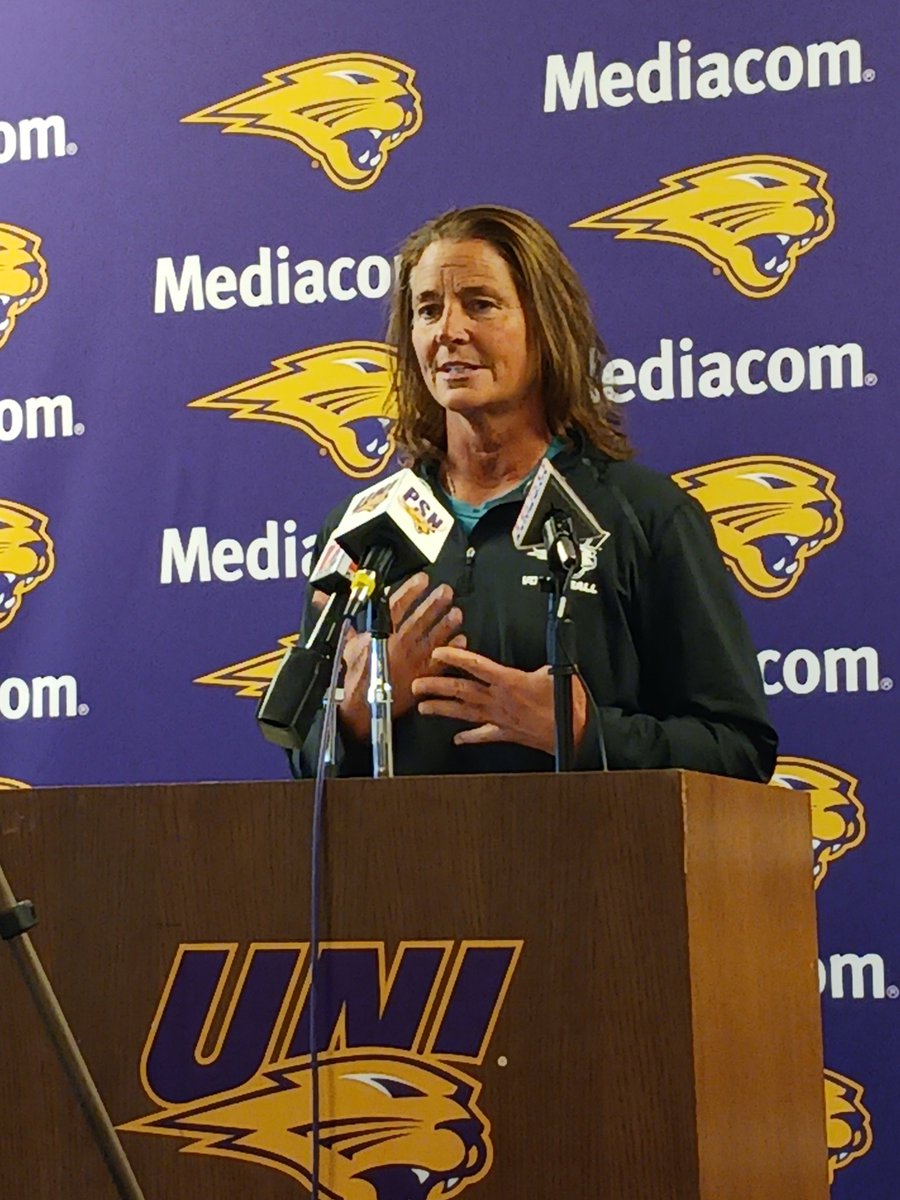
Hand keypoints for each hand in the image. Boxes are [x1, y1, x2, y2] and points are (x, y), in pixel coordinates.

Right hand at [334, 573, 465, 741]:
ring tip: (457, 612)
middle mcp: (398, 643)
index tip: (423, 579)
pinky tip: (461, 639)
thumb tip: (320, 597)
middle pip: (419, 618)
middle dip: (434, 603)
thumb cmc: (356, 672)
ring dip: (446, 623)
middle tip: (446, 591)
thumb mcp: (346, 643)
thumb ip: (345, 619)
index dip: (411, 591)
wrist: (363, 704)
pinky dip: (451, 650)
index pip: (397, 606)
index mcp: (381, 633)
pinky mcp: (422, 675)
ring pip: (432, 637)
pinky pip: (440, 660)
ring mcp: (412, 660)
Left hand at [412, 646, 586, 754]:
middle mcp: (499, 700)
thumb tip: (537, 654)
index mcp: (509, 682)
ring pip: (464, 712)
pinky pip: (483, 735)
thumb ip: (540, 664)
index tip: (438, 652)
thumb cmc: (566, 707)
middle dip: (436, 686)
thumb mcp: (556, 674)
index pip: (475, 665)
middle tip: (416, 684)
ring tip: (423, 708)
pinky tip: (456, 738)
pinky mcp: (507, 733)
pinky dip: (468, 737)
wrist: (574, 734)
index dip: (455, 657)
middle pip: (460, 691)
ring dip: (442, 709)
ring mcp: (500, 719)